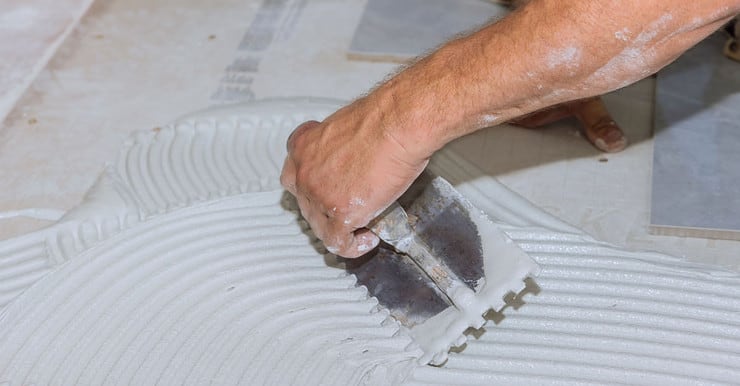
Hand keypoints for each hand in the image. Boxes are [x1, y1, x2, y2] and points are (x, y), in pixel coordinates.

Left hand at [280, 99, 429, 257]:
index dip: (311, 184)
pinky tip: (368, 239)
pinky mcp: (339, 213)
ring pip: (318, 225)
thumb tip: (350, 161)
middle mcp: (304, 171)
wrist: (399, 124)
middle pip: (304, 202)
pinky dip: (352, 246)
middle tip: (348, 209)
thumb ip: (338, 148)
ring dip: (338, 229)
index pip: (294, 173)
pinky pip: (338, 242)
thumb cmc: (385, 118)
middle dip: (325, 209)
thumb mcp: (346, 126)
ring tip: (361, 228)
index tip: (327, 188)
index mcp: (303, 145)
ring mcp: (318, 194)